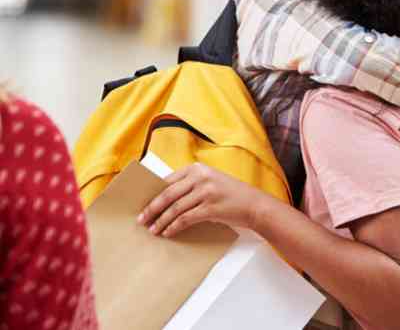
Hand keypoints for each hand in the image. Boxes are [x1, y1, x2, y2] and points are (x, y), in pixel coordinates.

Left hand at [137, 163, 262, 237]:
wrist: (254, 205)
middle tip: (141, 220)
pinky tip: (168, 233)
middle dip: (151, 209)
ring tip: (153, 230)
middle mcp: (201, 177)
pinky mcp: (211, 207)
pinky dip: (174, 227)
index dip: (152, 195)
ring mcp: (206, 192)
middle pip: (167, 195)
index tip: (142, 205)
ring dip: (161, 221)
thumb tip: (162, 199)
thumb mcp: (211, 182)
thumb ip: (190, 185)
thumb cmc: (231, 195)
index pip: (167, 181)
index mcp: (197, 168)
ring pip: (175, 208)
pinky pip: (185, 219)